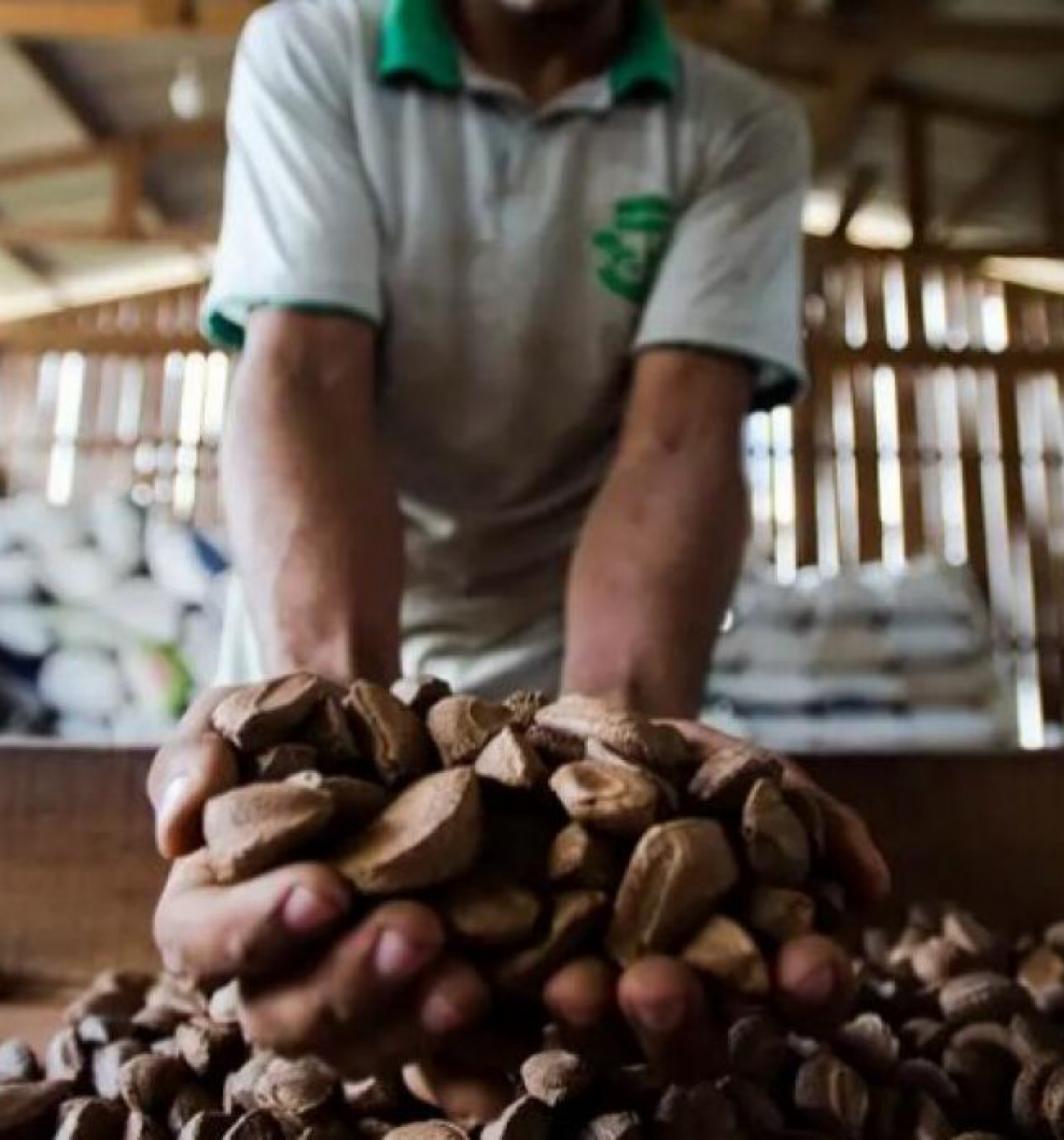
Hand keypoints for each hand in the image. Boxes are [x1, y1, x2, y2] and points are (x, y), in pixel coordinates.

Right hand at [148, 688, 489, 1076]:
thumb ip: (194, 755)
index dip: (256, 928)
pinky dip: (485, 1043)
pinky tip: (527, 1010)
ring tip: (474, 983)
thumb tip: (181, 820)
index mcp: (213, 910)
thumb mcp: (234, 714)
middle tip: (419, 931)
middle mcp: (278, 968)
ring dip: (419, 1021)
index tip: (324, 891)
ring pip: (370, 1041)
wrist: (380, 725)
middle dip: (355, 981)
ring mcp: (355, 988)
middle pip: (291, 1014)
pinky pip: (447, 1047)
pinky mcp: (422, 991)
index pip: (204, 941)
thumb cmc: (292, 724)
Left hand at [541, 719, 890, 1083]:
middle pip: (698, 1042)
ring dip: (597, 1020)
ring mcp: (606, 990)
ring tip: (577, 985)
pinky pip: (527, 1003)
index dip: (812, 990)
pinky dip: (522, 999)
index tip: (807, 963)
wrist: (597, 732)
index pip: (800, 996)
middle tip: (660, 985)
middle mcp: (687, 993)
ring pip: (608, 1039)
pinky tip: (520, 974)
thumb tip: (871, 884)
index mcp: (754, 957)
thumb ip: (812, 821)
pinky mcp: (532, 973)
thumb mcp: (752, 775)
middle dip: (683, 1019)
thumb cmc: (693, 766)